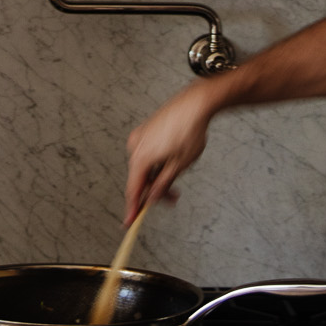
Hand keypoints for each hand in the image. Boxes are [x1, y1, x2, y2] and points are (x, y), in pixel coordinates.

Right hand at [124, 83, 218, 221]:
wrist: (195, 103)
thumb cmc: (190, 131)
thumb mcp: (179, 165)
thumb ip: (163, 184)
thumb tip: (152, 198)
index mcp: (141, 157)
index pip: (133, 189)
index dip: (133, 208)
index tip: (130, 222)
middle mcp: (136, 146)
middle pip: (140, 177)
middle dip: (154, 190)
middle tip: (173, 198)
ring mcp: (140, 136)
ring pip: (144, 165)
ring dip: (157, 175)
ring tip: (177, 175)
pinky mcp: (146, 130)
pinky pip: (147, 153)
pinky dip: (156, 162)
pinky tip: (171, 160)